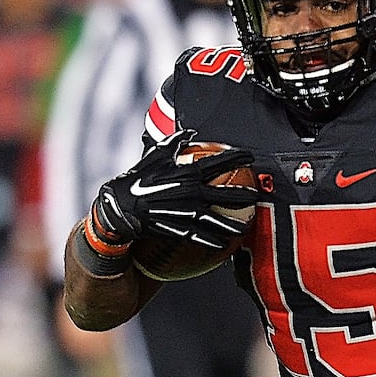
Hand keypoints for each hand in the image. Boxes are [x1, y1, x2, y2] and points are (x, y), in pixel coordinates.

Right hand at [89, 129, 257, 249]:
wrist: (118, 207)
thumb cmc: (136, 179)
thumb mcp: (154, 156)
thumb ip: (173, 143)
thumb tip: (188, 130)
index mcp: (185, 172)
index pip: (217, 163)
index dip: (236, 158)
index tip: (250, 156)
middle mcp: (189, 192)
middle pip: (223, 194)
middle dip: (243, 195)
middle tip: (257, 195)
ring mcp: (183, 213)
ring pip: (215, 219)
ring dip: (232, 224)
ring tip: (246, 228)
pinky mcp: (176, 229)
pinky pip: (198, 237)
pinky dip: (211, 241)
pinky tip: (223, 246)